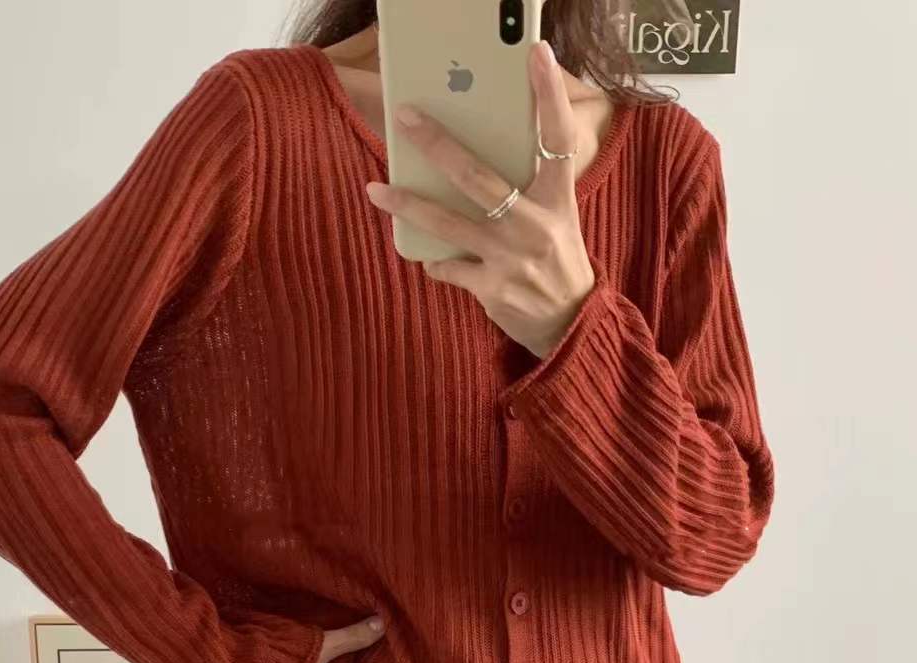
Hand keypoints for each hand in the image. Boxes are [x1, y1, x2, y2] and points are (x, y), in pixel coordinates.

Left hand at [364, 41, 596, 359]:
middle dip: (438, 144)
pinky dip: (435, 262)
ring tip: (376, 189)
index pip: (557, 137)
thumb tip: (473, 159)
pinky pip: (448, 267)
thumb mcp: (557, 217)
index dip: (549, 94)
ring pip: (448, 223)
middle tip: (407, 117)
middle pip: (478, 176)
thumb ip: (528, 187)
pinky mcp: (492, 288)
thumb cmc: (555, 261)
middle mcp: (536, 224)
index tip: (535, 54)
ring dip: (408, 204)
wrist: (570, 325)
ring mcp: (511, 258)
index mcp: (558, 198)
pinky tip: (431, 260)